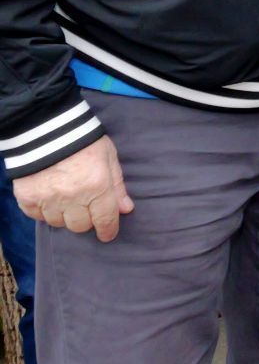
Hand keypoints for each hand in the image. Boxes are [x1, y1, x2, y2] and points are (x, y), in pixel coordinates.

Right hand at [14, 135, 131, 241]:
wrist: (47, 129)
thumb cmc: (84, 141)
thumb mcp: (109, 158)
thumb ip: (117, 185)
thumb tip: (126, 209)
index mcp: (97, 186)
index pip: (105, 219)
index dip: (108, 230)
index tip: (108, 235)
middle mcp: (72, 197)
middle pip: (80, 226)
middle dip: (86, 220)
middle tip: (85, 208)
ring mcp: (48, 199)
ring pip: (58, 223)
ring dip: (64, 215)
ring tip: (66, 199)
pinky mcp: (27, 197)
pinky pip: (37, 217)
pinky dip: (43, 211)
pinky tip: (49, 198)